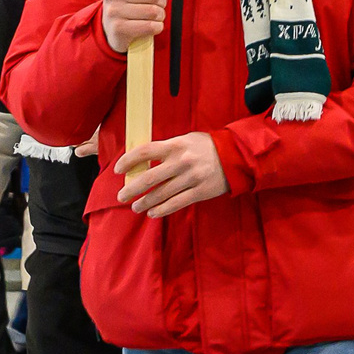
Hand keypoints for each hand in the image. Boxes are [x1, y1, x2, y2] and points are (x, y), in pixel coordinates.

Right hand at [101, 0, 168, 53]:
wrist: (110, 30)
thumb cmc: (126, 6)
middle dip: (161, 2)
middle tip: (156, 6)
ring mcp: (114, 12)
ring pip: (153, 11)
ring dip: (160, 16)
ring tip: (154, 17)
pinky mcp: (119, 29)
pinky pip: (150, 26)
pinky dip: (157, 27)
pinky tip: (152, 26)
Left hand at [114, 131, 228, 218]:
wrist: (235, 156)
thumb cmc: (207, 146)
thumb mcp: (186, 140)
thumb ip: (167, 148)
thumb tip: (144, 160)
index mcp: (176, 145)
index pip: (145, 152)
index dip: (128, 161)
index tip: (118, 170)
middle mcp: (181, 162)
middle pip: (149, 177)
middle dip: (132, 189)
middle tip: (121, 196)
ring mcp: (190, 178)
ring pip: (161, 194)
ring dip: (145, 202)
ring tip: (136, 207)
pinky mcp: (199, 192)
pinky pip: (176, 203)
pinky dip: (162, 210)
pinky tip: (152, 213)